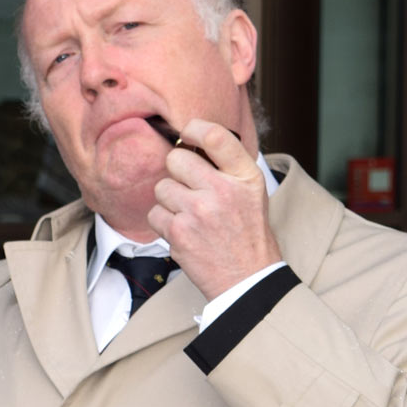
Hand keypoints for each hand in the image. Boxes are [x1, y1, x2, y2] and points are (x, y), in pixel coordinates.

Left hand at [145, 117, 280, 299]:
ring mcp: (198, 211)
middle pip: (176, 159)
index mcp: (245, 177)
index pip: (216, 137)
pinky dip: (163, 222)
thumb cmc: (246, 233)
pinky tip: (182, 231)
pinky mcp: (179, 232)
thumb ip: (227, 167)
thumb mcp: (252, 192)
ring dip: (169, 200)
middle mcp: (222, 190)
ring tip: (189, 214)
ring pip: (162, 187)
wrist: (246, 277)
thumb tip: (192, 143)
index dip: (195, 129)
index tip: (188, 133)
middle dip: (176, 172)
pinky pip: (155, 213)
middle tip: (188, 187)